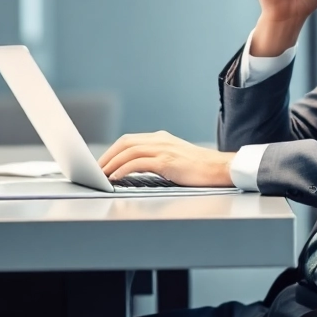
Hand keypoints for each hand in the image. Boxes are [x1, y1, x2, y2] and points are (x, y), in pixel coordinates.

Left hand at [97, 131, 234, 186]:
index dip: (113, 151)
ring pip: (128, 152)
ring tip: (101, 175)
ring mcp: (163, 149)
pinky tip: (116, 177)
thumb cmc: (200, 168)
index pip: (130, 140)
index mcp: (161, 138)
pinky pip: (138, 163)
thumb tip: (135, 170)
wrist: (221, 169)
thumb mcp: (175, 159)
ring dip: (111, 163)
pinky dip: (123, 169)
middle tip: (96, 169)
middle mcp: (160, 140)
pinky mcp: (167, 161)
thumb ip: (157, 160)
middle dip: (108, 156)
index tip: (103, 162)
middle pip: (125, 143)